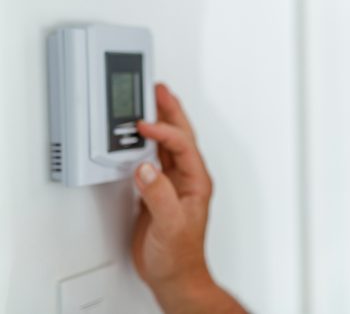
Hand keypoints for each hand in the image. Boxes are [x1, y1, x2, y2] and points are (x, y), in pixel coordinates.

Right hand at [132, 83, 213, 292]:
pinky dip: (145, 144)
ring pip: (167, 145)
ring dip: (160, 123)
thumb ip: (158, 195)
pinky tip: (137, 137)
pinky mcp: (158, 191)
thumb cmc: (179, 254)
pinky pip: (153, 159)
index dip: (164, 131)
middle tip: (159, 90)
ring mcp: (173, 184)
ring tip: (149, 103)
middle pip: (180, 136)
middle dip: (170, 111)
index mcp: (196, 181)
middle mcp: (187, 178)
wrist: (173, 275)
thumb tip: (145, 168)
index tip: (144, 124)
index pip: (182, 145)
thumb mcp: (170, 224)